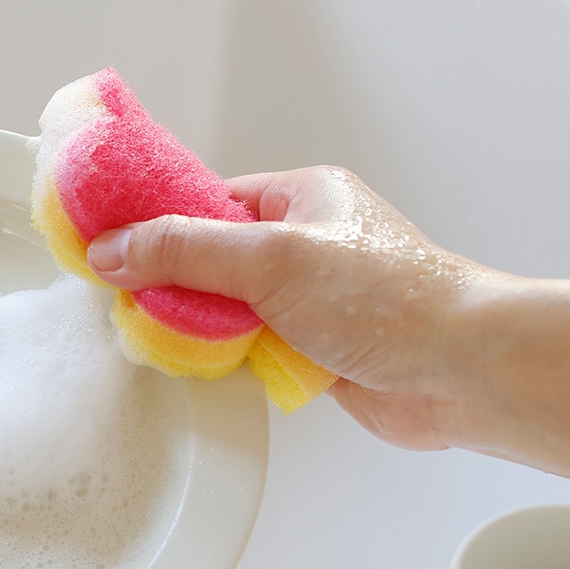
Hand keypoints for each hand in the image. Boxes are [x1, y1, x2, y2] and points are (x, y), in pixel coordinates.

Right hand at [87, 165, 478, 449]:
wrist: (462, 372)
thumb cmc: (389, 296)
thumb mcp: (272, 257)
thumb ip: (187, 250)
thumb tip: (112, 248)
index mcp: (301, 196)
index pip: (209, 200)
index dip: (157, 222)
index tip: (106, 244)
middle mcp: (305, 243)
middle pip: (212, 257)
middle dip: (174, 281)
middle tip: (127, 301)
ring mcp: (310, 298)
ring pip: (228, 306)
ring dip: (200, 324)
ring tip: (160, 336)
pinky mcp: (315, 347)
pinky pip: (251, 346)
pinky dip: (227, 356)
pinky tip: (203, 365)